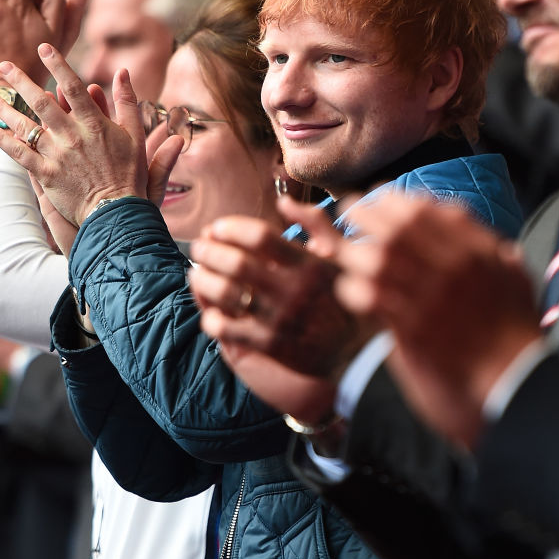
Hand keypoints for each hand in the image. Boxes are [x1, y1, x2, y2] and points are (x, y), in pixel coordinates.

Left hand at [0, 49, 182, 226]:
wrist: (118, 213)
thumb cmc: (129, 174)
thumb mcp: (135, 135)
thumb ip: (127, 102)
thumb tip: (123, 71)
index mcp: (95, 124)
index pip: (74, 86)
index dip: (58, 64)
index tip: (44, 48)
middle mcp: (73, 136)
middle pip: (42, 102)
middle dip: (21, 81)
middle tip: (3, 65)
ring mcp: (58, 155)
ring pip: (25, 126)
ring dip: (3, 107)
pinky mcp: (46, 175)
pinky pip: (18, 153)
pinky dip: (0, 139)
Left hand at [188, 198, 375, 421]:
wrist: (363, 355)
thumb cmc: (352, 300)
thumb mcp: (344, 258)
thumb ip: (315, 225)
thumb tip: (283, 202)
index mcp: (309, 265)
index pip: (259, 237)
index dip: (231, 229)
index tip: (216, 227)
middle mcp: (292, 290)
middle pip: (235, 263)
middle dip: (208, 251)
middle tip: (198, 247)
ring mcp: (280, 319)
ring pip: (226, 295)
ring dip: (203, 281)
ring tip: (196, 274)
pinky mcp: (271, 346)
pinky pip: (228, 329)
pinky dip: (211, 318)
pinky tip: (209, 312)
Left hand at [334, 194, 541, 448]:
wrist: (517, 387)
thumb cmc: (516, 337)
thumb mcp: (518, 283)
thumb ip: (498, 255)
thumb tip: (486, 236)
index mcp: (478, 252)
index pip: (425, 211)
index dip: (394, 202)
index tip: (376, 199)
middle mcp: (454, 268)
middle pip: (397, 228)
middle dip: (366, 215)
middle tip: (347, 212)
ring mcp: (434, 298)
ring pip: (379, 259)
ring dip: (356, 253)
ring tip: (344, 254)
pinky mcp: (415, 329)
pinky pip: (372, 297)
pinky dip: (354, 289)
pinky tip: (350, 290)